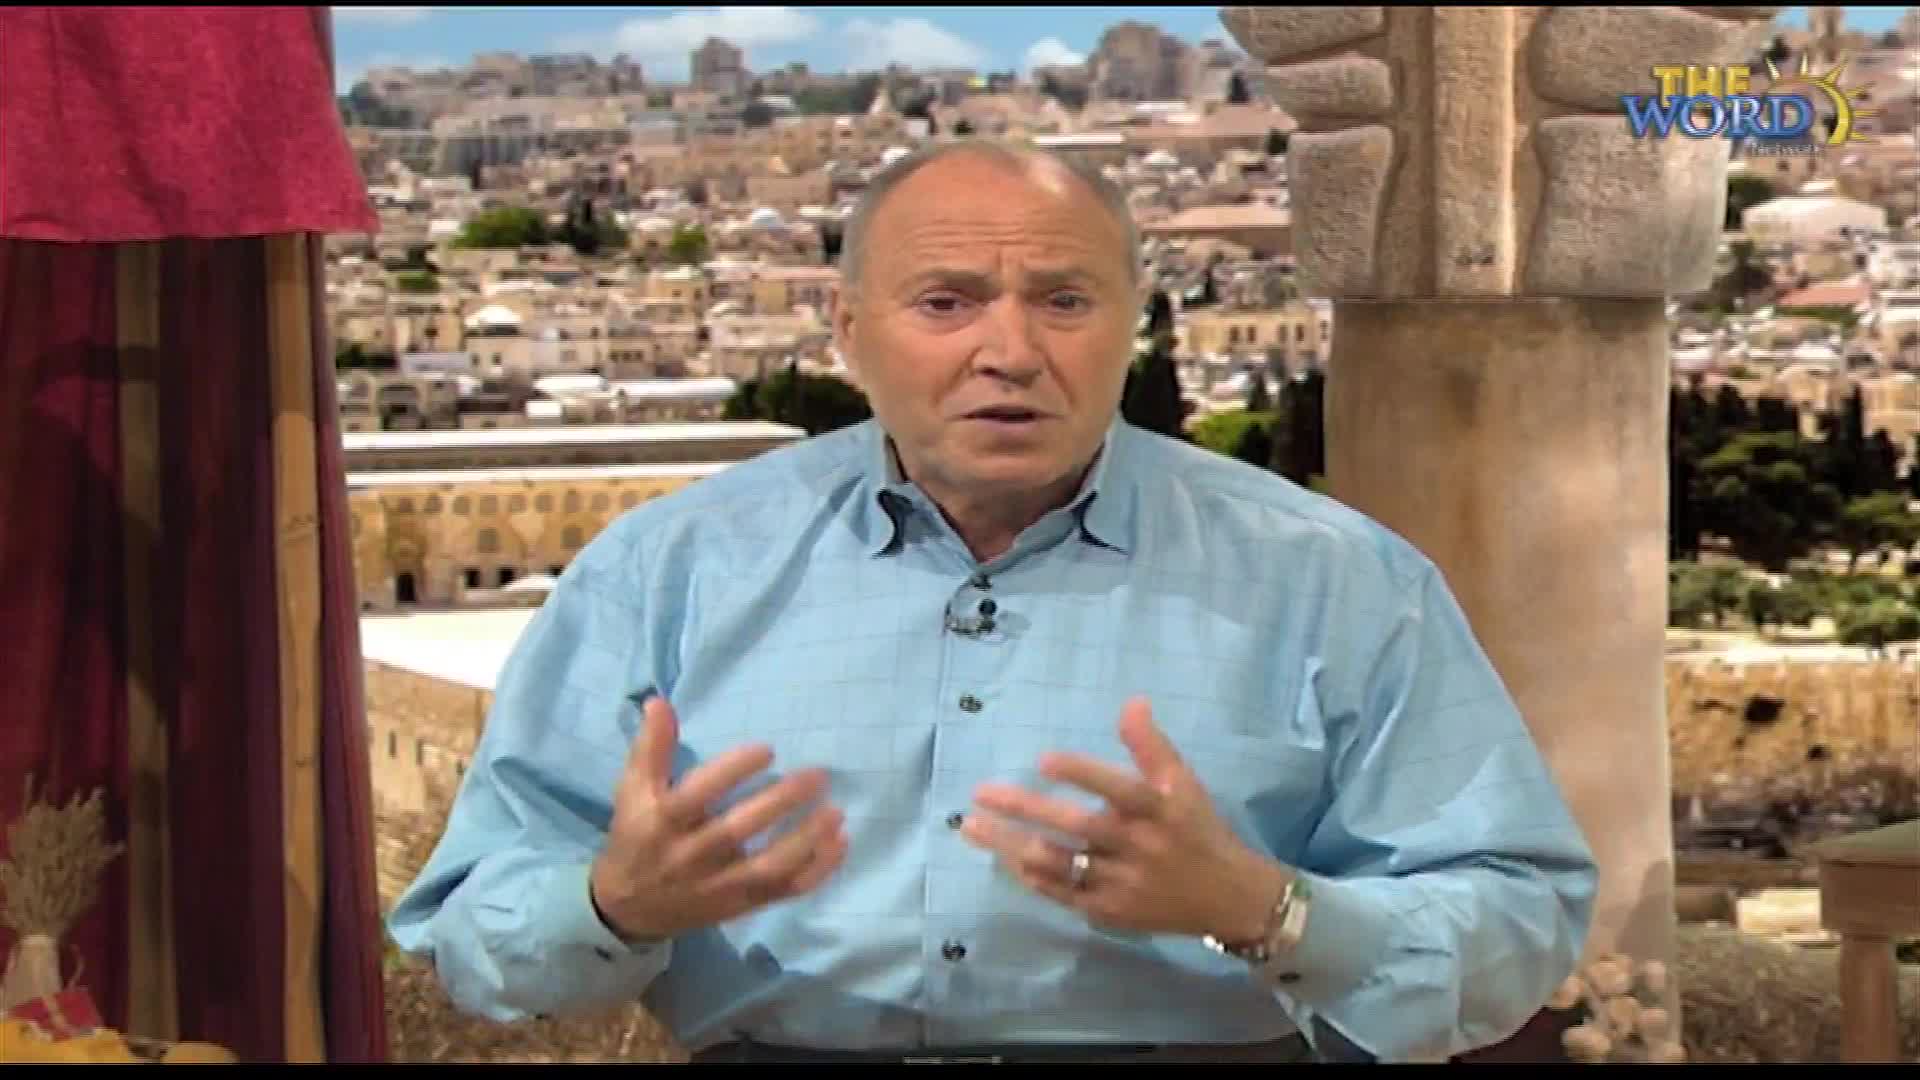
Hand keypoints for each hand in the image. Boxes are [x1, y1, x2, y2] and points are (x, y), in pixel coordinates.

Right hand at [589, 695, 847, 940]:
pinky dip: (815, 872)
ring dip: (806, 841)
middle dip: (781, 803)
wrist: (629, 909)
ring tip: (836, 812)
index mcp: (662, 823)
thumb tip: (660, 703)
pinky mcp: (741, 904)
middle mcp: (690, 857)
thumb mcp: (632, 791)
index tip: (768, 750)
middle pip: (737, 831)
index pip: (697, 795)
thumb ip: (650, 748)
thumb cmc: (636, 836)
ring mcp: (718, 886)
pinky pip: (783, 891)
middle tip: (817, 776)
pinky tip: (839, 843)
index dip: (732, 771)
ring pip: (767, 868)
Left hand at [960, 697, 1289, 941]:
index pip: (1119, 790)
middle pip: (1077, 828)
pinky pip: (1062, 893)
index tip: (1044, 760)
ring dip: (1011, 845)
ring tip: (972, 826)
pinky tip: (1003, 856)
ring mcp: (1120, 884)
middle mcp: (1138, 848)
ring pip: (1059, 863)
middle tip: (982, 793)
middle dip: (1026, 809)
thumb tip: (1132, 702)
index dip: (1083, 775)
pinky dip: (1030, 875)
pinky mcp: (1109, 912)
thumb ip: (1152, 745)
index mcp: (1158, 812)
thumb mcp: (1183, 784)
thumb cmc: (1197, 829)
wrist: (1228, 897)